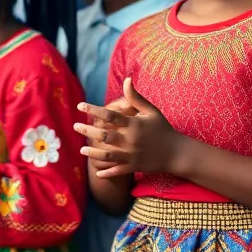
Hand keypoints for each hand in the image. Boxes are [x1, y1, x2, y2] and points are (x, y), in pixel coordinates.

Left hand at [74, 78, 189, 178]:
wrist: (176, 152)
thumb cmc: (163, 128)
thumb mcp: (151, 111)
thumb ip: (136, 97)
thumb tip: (126, 79)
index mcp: (134, 124)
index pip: (109, 115)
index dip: (93, 110)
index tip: (80, 106)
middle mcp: (130, 140)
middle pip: (103, 135)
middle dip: (87, 131)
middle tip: (75, 127)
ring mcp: (131, 155)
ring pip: (106, 155)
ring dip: (92, 152)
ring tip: (82, 149)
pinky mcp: (133, 167)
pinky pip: (116, 171)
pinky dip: (106, 172)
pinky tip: (97, 172)